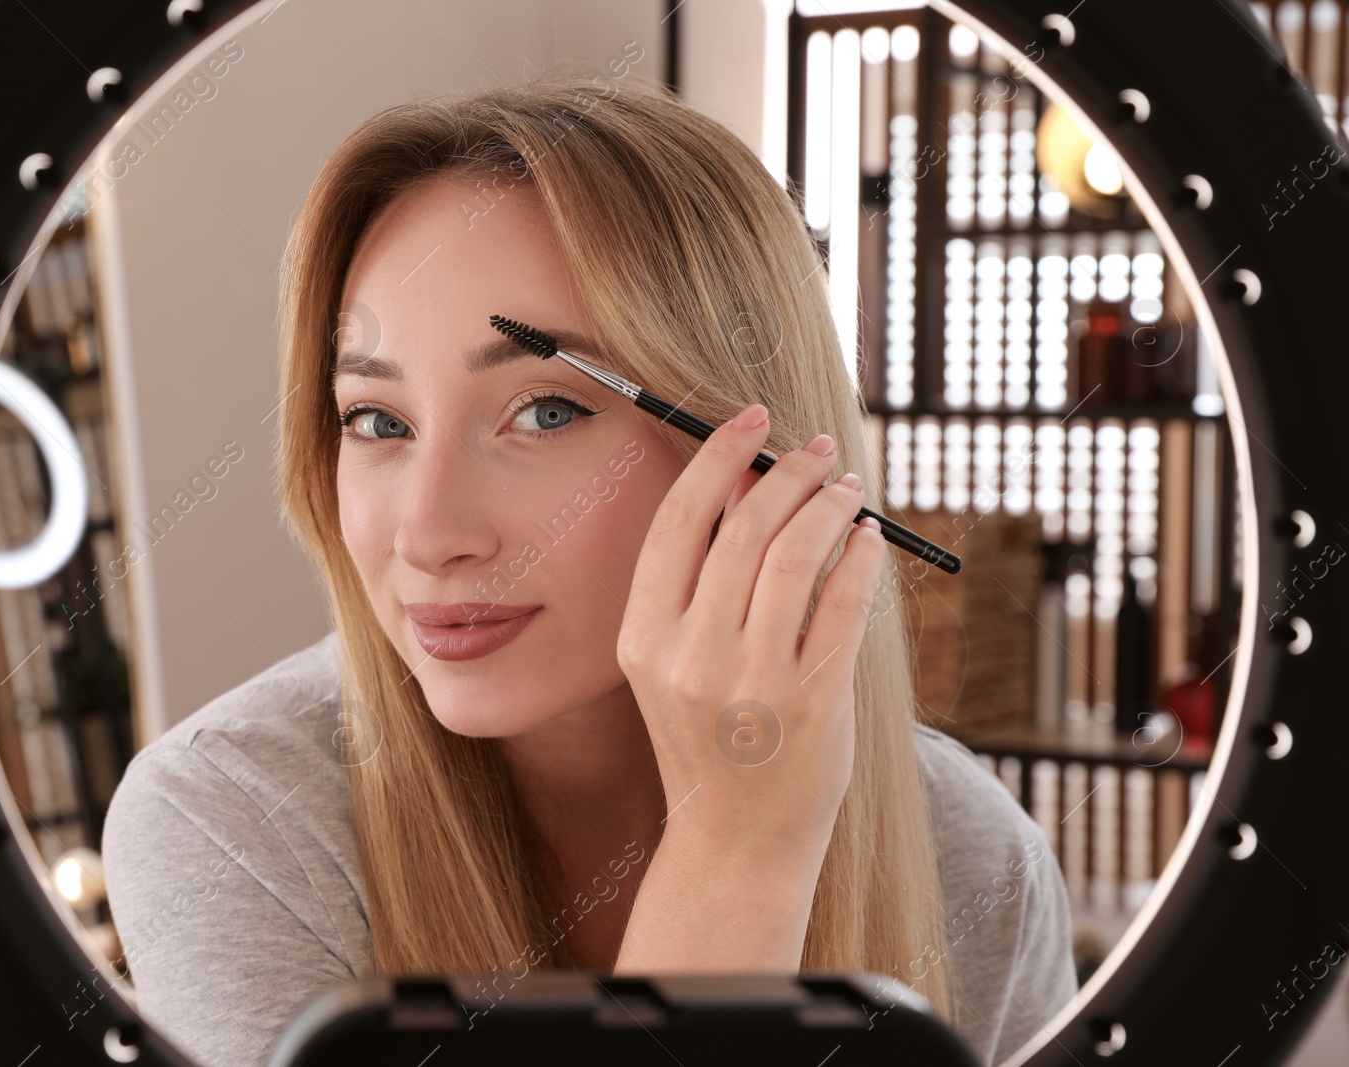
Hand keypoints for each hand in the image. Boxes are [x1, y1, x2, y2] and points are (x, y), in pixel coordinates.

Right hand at [616, 403, 885, 867]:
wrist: (735, 841)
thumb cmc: (710, 739)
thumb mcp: (680, 661)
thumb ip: (705, 578)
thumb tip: (746, 480)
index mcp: (642, 638)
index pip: (678, 522)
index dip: (716, 457)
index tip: (751, 420)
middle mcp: (689, 655)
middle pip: (741, 528)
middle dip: (785, 472)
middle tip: (814, 450)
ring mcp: (752, 682)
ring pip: (796, 555)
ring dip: (828, 506)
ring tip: (847, 488)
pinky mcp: (812, 702)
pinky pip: (845, 604)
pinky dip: (861, 558)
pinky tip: (867, 539)